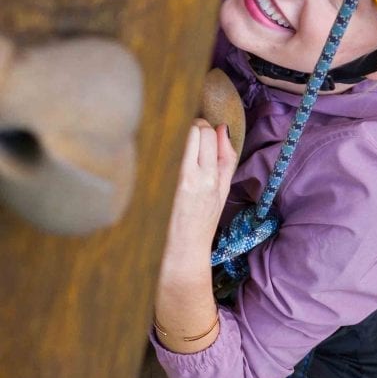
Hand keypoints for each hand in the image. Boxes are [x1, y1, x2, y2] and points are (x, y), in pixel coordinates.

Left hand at [161, 119, 236, 269]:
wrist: (180, 250)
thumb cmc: (203, 221)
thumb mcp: (223, 191)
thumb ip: (226, 158)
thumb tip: (222, 128)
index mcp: (210, 178)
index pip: (207, 133)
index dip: (205, 129)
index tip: (202, 136)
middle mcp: (188, 176)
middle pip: (189, 129)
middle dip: (190, 128)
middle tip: (188, 139)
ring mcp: (167, 179)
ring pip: (171, 137)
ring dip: (174, 136)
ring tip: (174, 148)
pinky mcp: (150, 182)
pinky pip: (154, 152)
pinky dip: (159, 149)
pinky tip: (159, 158)